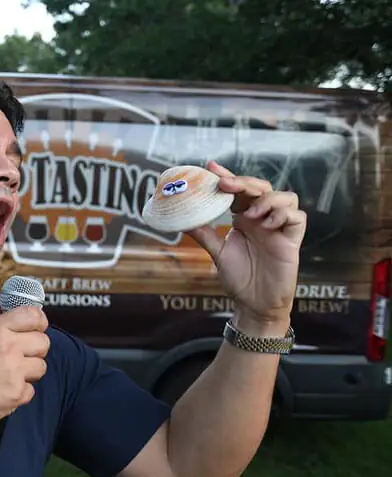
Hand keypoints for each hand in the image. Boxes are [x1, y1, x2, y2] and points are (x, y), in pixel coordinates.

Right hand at [0, 294, 50, 429]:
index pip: (33, 315)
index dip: (39, 322)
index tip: (36, 328)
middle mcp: (8, 347)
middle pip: (43, 342)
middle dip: (35, 350)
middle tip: (21, 356)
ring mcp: (14, 371)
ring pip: (41, 366)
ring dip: (29, 372)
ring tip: (10, 374)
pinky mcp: (17, 393)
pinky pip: (31, 389)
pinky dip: (20, 392)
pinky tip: (4, 389)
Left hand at [187, 161, 306, 332]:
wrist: (254, 305)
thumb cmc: (239, 278)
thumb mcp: (217, 253)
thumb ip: (204, 234)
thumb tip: (182, 220)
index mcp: (243, 218)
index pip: (238, 191)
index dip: (227, 176)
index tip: (210, 167)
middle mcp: (262, 219)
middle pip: (261, 188)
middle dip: (244, 182)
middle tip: (227, 184)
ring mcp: (279, 228)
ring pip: (285, 196)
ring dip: (268, 199)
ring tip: (252, 213)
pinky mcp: (292, 240)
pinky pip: (297, 217)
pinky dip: (283, 215)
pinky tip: (268, 225)